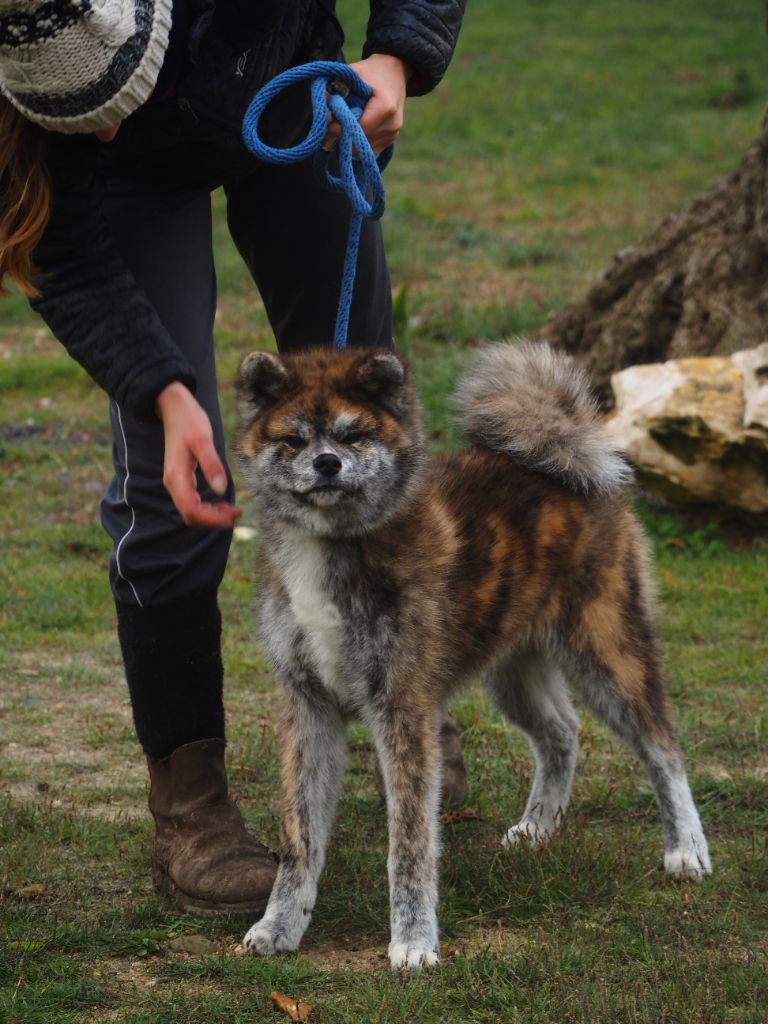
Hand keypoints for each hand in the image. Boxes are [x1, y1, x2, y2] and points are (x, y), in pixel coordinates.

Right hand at [155, 382, 241, 528]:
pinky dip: (206, 507)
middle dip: (213, 519)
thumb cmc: (188, 420)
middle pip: (190, 515)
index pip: (192, 509)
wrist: (173, 407)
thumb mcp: (203, 440)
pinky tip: (221, 502)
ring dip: (210, 515)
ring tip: (232, 510)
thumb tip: (221, 488)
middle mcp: (173, 482)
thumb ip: (211, 464)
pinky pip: (192, 501)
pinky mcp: (181, 477)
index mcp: (177, 476)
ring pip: (190, 510)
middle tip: (236, 513)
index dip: (212, 518)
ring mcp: (176, 481)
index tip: (233, 515)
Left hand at [331, 54, 409, 154]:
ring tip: (349, 122)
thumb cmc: (371, 72)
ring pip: (362, 150)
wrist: (395, 72)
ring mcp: (392, 134)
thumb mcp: (352, 74)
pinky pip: (368, 150)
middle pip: (359, 143)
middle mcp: (391, 124)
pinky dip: (359, 143)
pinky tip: (358, 127)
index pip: (358, 129)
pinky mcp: (390, 140)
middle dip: (344, 135)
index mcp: (385, 108)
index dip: (340, 128)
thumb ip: (335, 91)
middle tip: (337, 121)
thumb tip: (321, 113)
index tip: (329, 122)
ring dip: (351, 140)